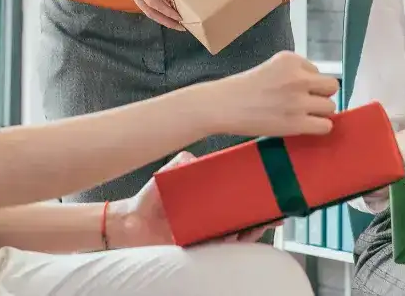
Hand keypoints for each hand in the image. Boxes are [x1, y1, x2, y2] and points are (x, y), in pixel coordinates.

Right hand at [101, 0, 182, 28]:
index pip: (151, 0)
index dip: (165, 10)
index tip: (179, 16)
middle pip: (148, 10)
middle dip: (165, 20)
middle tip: (182, 27)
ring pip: (145, 8)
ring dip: (160, 16)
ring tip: (175, 22)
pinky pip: (144, 1)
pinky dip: (155, 8)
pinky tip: (164, 9)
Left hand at [110, 152, 277, 247]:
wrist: (130, 225)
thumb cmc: (147, 200)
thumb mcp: (165, 175)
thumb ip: (178, 163)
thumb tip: (191, 157)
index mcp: (205, 196)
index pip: (234, 193)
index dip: (252, 192)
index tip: (267, 187)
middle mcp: (210, 214)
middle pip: (243, 214)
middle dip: (261, 213)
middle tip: (274, 209)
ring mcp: (207, 231)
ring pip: (238, 232)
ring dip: (253, 228)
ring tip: (261, 222)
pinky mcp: (200, 247)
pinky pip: (223, 248)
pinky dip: (236, 244)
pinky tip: (241, 237)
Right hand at [208, 51, 338, 137]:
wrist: (224, 106)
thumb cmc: (243, 88)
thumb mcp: (271, 68)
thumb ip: (293, 73)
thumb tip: (317, 88)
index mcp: (290, 59)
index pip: (316, 70)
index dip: (306, 81)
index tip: (289, 89)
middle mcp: (297, 77)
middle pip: (331, 86)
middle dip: (321, 94)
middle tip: (305, 103)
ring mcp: (298, 100)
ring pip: (330, 106)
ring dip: (319, 112)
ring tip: (302, 115)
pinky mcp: (296, 122)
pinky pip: (325, 125)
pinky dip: (319, 127)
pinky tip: (306, 126)